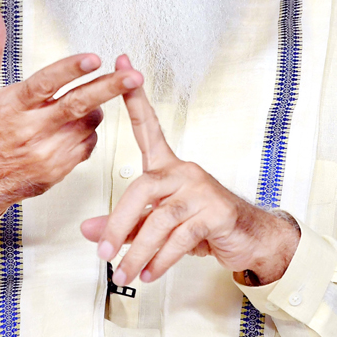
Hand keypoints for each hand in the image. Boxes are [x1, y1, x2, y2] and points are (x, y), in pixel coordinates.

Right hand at [0, 9, 142, 220]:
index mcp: (12, 106)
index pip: (44, 84)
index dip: (69, 70)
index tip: (93, 58)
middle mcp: (31, 130)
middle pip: (77, 105)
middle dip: (109, 88)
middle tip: (134, 76)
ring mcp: (47, 153)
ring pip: (88, 123)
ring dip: (94, 108)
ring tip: (80, 103)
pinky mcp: (58, 169)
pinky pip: (88, 144)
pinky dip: (88, 130)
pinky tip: (72, 125)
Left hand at [80, 57, 299, 285]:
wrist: (248, 240)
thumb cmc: (199, 225)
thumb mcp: (155, 225)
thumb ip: (123, 225)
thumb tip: (89, 231)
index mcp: (167, 167)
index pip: (148, 126)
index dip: (133, 97)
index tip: (122, 61)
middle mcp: (183, 171)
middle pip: (141, 189)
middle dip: (118, 225)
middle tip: (103, 254)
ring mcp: (200, 190)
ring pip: (159, 220)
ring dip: (137, 252)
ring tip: (123, 274)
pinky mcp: (215, 212)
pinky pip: (180, 238)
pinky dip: (161, 259)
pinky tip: (149, 274)